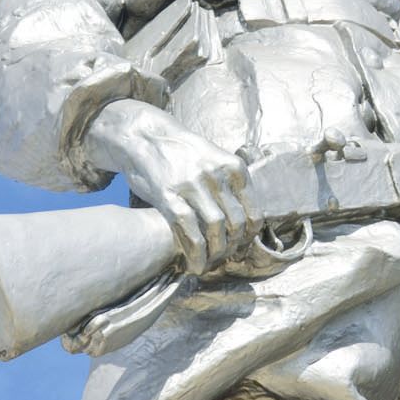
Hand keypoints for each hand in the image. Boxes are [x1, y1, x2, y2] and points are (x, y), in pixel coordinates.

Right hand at [83, 100, 260, 274]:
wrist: (145, 135)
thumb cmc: (182, 154)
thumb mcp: (215, 161)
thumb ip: (230, 186)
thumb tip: (243, 223)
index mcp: (233, 168)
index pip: (253, 213)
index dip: (249, 238)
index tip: (241, 249)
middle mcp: (216, 175)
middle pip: (236, 223)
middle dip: (232, 248)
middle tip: (224, 259)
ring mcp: (192, 184)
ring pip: (215, 227)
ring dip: (215, 253)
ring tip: (209, 264)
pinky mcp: (168, 194)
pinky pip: (189, 229)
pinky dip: (196, 252)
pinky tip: (195, 264)